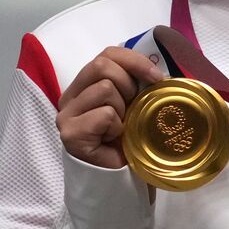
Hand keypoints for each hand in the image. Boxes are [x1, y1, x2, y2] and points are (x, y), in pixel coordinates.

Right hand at [56, 46, 164, 168]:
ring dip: (123, 109)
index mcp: (85, 84)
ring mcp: (66, 115)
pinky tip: (112, 140)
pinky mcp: (70, 133)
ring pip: (105, 88)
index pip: (107, 54)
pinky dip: (116, 127)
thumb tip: (162, 67)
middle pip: (102, 65)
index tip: (157, 77)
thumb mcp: (134, 102)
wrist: (118, 175)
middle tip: (132, 108)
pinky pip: (104, 115)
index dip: (135, 60)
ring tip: (120, 127)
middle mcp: (70, 96)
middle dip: (128, 84)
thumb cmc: (127, 137)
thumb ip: (137, 82)